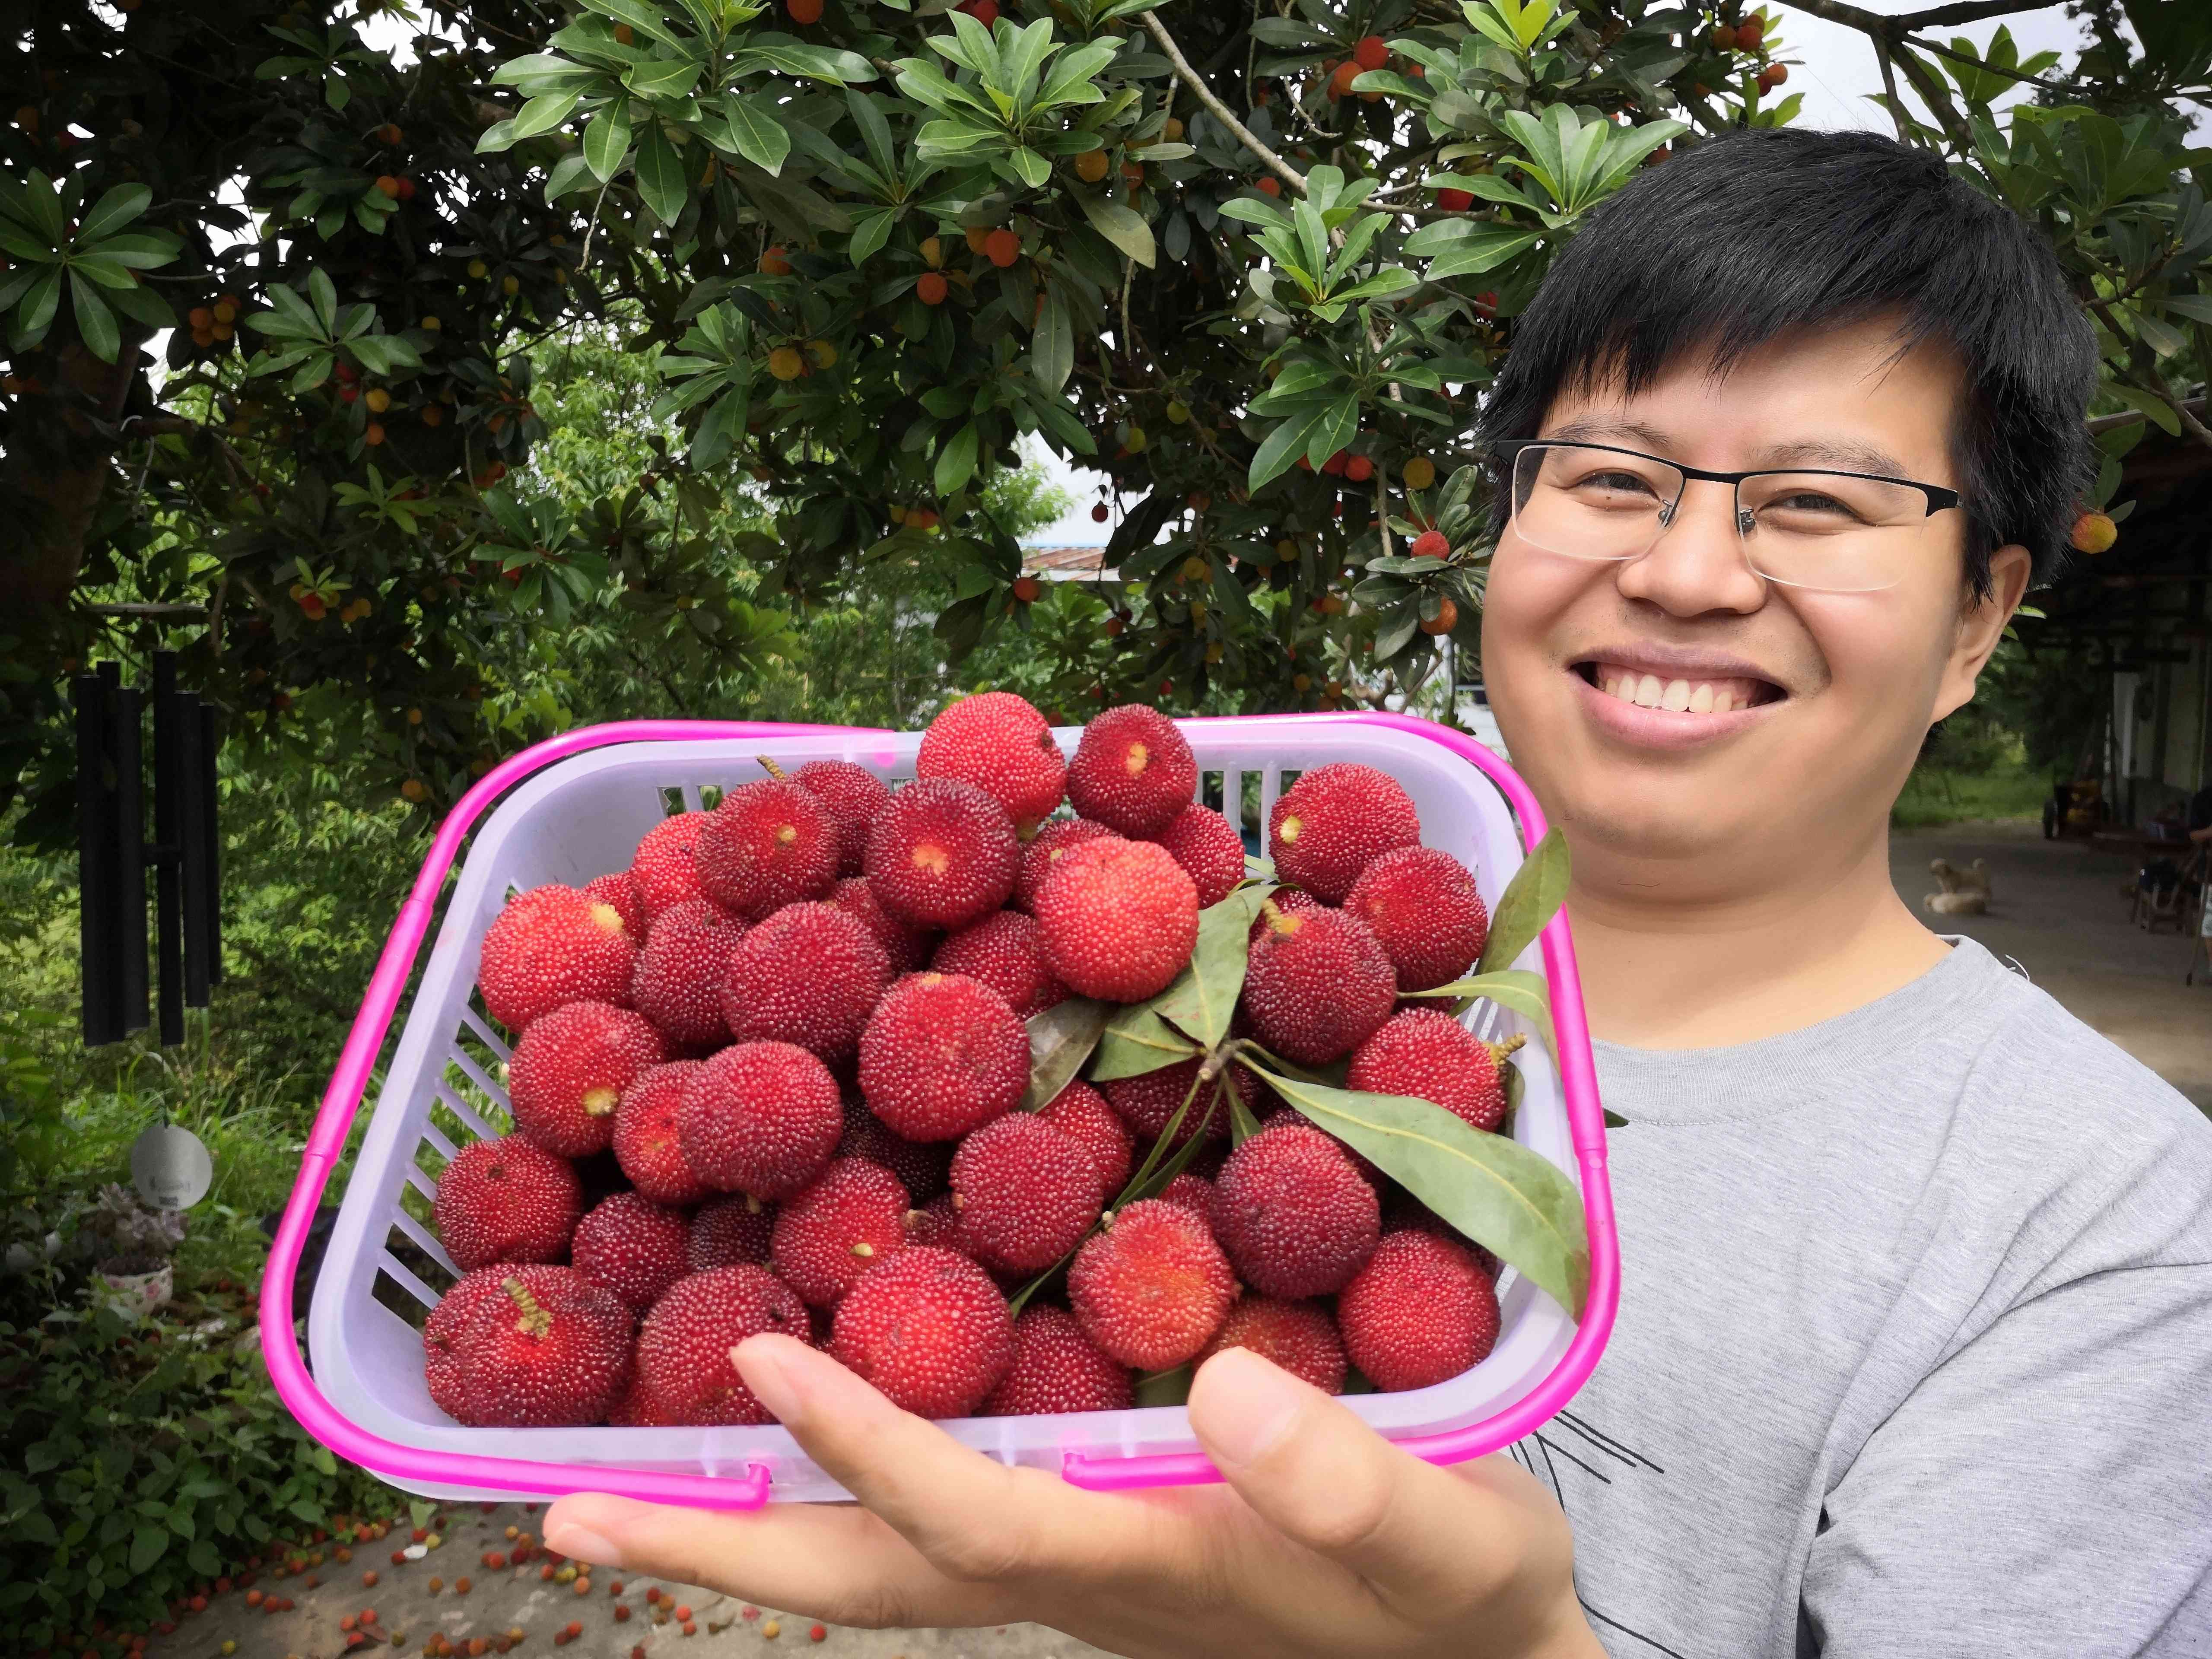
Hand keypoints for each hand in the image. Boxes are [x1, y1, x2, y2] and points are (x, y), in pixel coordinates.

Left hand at [542, 1335, 1600, 1657]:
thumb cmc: (1463, 1605)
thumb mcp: (1455, 1541)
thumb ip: (1355, 1483)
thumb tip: (1222, 1385)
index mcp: (1141, 1565)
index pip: (969, 1518)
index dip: (865, 1443)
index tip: (759, 1359)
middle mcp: (1074, 1570)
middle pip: (864, 1579)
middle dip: (718, 1547)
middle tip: (561, 1517)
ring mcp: (1072, 1560)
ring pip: (879, 1555)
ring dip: (750, 1518)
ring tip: (615, 1482)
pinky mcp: (1093, 1533)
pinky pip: (934, 1509)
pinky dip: (845, 1474)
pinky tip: (809, 1416)